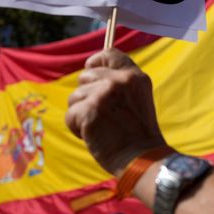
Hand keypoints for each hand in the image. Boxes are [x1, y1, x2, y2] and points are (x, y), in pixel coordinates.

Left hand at [66, 49, 167, 174]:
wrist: (142, 159)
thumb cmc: (136, 133)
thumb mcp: (136, 99)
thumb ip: (119, 83)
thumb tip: (88, 72)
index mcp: (135, 76)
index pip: (108, 54)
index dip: (95, 64)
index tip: (93, 77)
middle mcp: (120, 81)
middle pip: (85, 76)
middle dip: (87, 96)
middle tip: (103, 115)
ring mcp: (105, 94)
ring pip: (75, 97)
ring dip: (81, 113)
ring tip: (100, 127)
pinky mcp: (90, 111)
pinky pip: (70, 115)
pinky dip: (76, 128)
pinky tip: (93, 135)